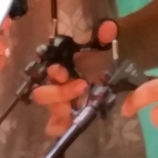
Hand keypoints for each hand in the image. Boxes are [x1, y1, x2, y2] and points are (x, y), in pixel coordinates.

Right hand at [31, 20, 118, 135]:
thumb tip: (107, 29)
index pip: (47, 69)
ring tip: (77, 108)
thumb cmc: (104, 55)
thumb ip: (106, 34)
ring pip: (49, 110)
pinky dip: (59, 127)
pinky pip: (53, 126)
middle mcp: (55, 84)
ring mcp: (59, 102)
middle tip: (81, 87)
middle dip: (59, 93)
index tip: (64, 72)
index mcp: (60, 66)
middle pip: (42, 94)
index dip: (53, 72)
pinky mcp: (67, 116)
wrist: (115, 67)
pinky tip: (71, 123)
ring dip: (60, 110)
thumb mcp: (106, 43)